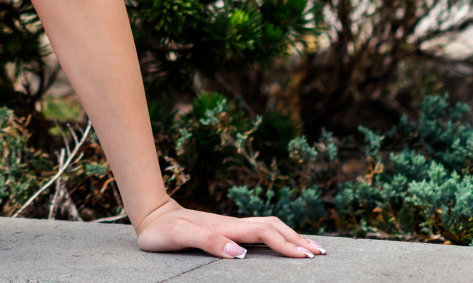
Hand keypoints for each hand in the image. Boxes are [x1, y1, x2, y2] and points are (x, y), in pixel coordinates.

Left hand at [133, 198, 325, 259]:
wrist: (151, 215)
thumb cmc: (163, 230)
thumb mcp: (181, 237)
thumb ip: (209, 242)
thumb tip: (240, 253)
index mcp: (227, 227)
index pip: (265, 233)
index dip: (286, 244)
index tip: (307, 257)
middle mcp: (233, 225)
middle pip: (273, 227)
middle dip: (298, 239)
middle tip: (322, 254)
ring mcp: (231, 226)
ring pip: (268, 227)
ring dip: (291, 236)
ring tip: (311, 248)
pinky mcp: (226, 230)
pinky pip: (259, 231)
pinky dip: (277, 236)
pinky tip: (282, 244)